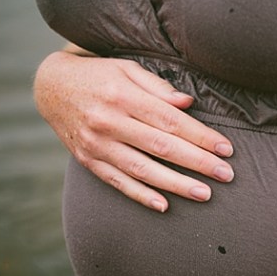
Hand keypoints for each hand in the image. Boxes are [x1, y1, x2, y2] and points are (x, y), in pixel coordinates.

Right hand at [33, 49, 234, 211]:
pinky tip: (164, 205)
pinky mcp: (89, 161)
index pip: (170, 120)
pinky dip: (141, 195)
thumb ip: (158, 87)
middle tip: (226, 174)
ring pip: (142, 169)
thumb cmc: (99, 76)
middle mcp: (109, 121)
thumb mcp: (127, 69)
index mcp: (123, 96)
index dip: (200, 136)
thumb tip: (188, 103)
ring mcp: (97, 144)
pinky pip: (118, 182)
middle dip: (197, 162)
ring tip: (205, 194)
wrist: (50, 88)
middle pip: (161, 146)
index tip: (226, 149)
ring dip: (176, 184)